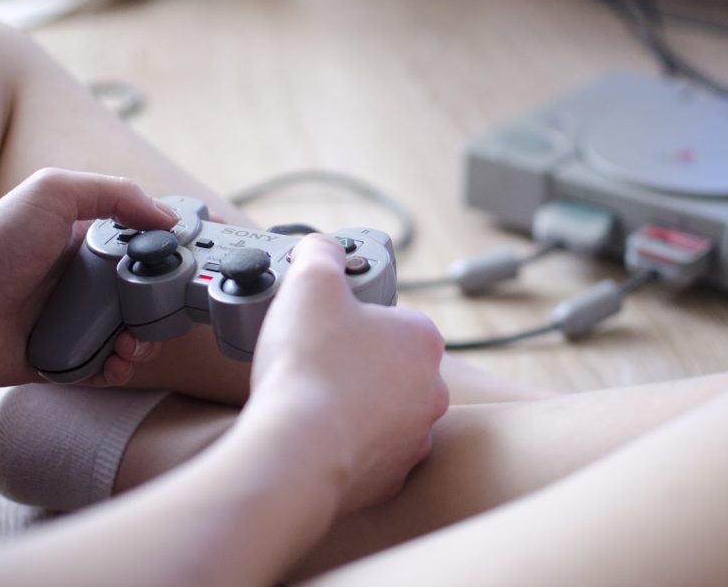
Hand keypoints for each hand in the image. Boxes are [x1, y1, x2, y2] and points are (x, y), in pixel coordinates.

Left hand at [0, 168, 178, 386]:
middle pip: (147, 296)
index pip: (146, 246)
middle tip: (169, 311)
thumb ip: (117, 194)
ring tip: (133, 341)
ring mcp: (75, 322)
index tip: (204, 258)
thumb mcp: (56, 191)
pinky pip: (105, 369)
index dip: (176, 252)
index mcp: (88, 242)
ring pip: (133, 336)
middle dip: (166, 306)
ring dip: (146, 342)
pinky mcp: (62, 359)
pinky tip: (115, 360)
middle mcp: (84, 282)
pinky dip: (118, 368)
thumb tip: (170, 219)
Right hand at [248, 234, 448, 514]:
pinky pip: (368, 456)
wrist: (298, 447)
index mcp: (421, 339)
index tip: (325, 324)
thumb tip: (324, 247)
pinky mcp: (390, 479)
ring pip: (383, 414)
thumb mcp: (311, 281)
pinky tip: (315, 436)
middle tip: (314, 361)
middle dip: (357, 364)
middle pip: (390, 368)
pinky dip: (345, 447)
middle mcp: (430, 390)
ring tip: (311, 400)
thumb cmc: (310, 362)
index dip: (354, 318)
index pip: (393, 319)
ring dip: (353, 407)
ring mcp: (413, 438)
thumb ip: (322, 254)